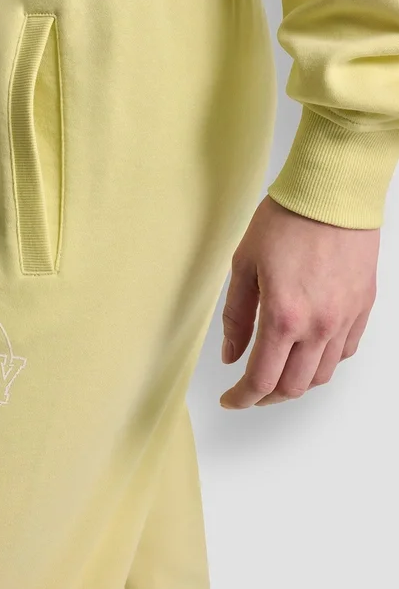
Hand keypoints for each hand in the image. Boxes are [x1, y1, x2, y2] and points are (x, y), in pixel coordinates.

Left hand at [219, 195, 378, 408]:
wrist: (332, 193)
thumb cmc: (287, 219)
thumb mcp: (244, 265)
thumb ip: (237, 316)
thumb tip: (232, 354)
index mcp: (284, 316)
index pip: (262, 379)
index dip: (242, 397)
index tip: (231, 399)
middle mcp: (318, 326)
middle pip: (293, 386)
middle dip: (266, 397)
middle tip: (248, 391)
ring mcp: (344, 318)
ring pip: (322, 375)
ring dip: (296, 383)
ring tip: (277, 373)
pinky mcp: (362, 307)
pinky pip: (344, 352)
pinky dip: (324, 362)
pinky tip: (308, 352)